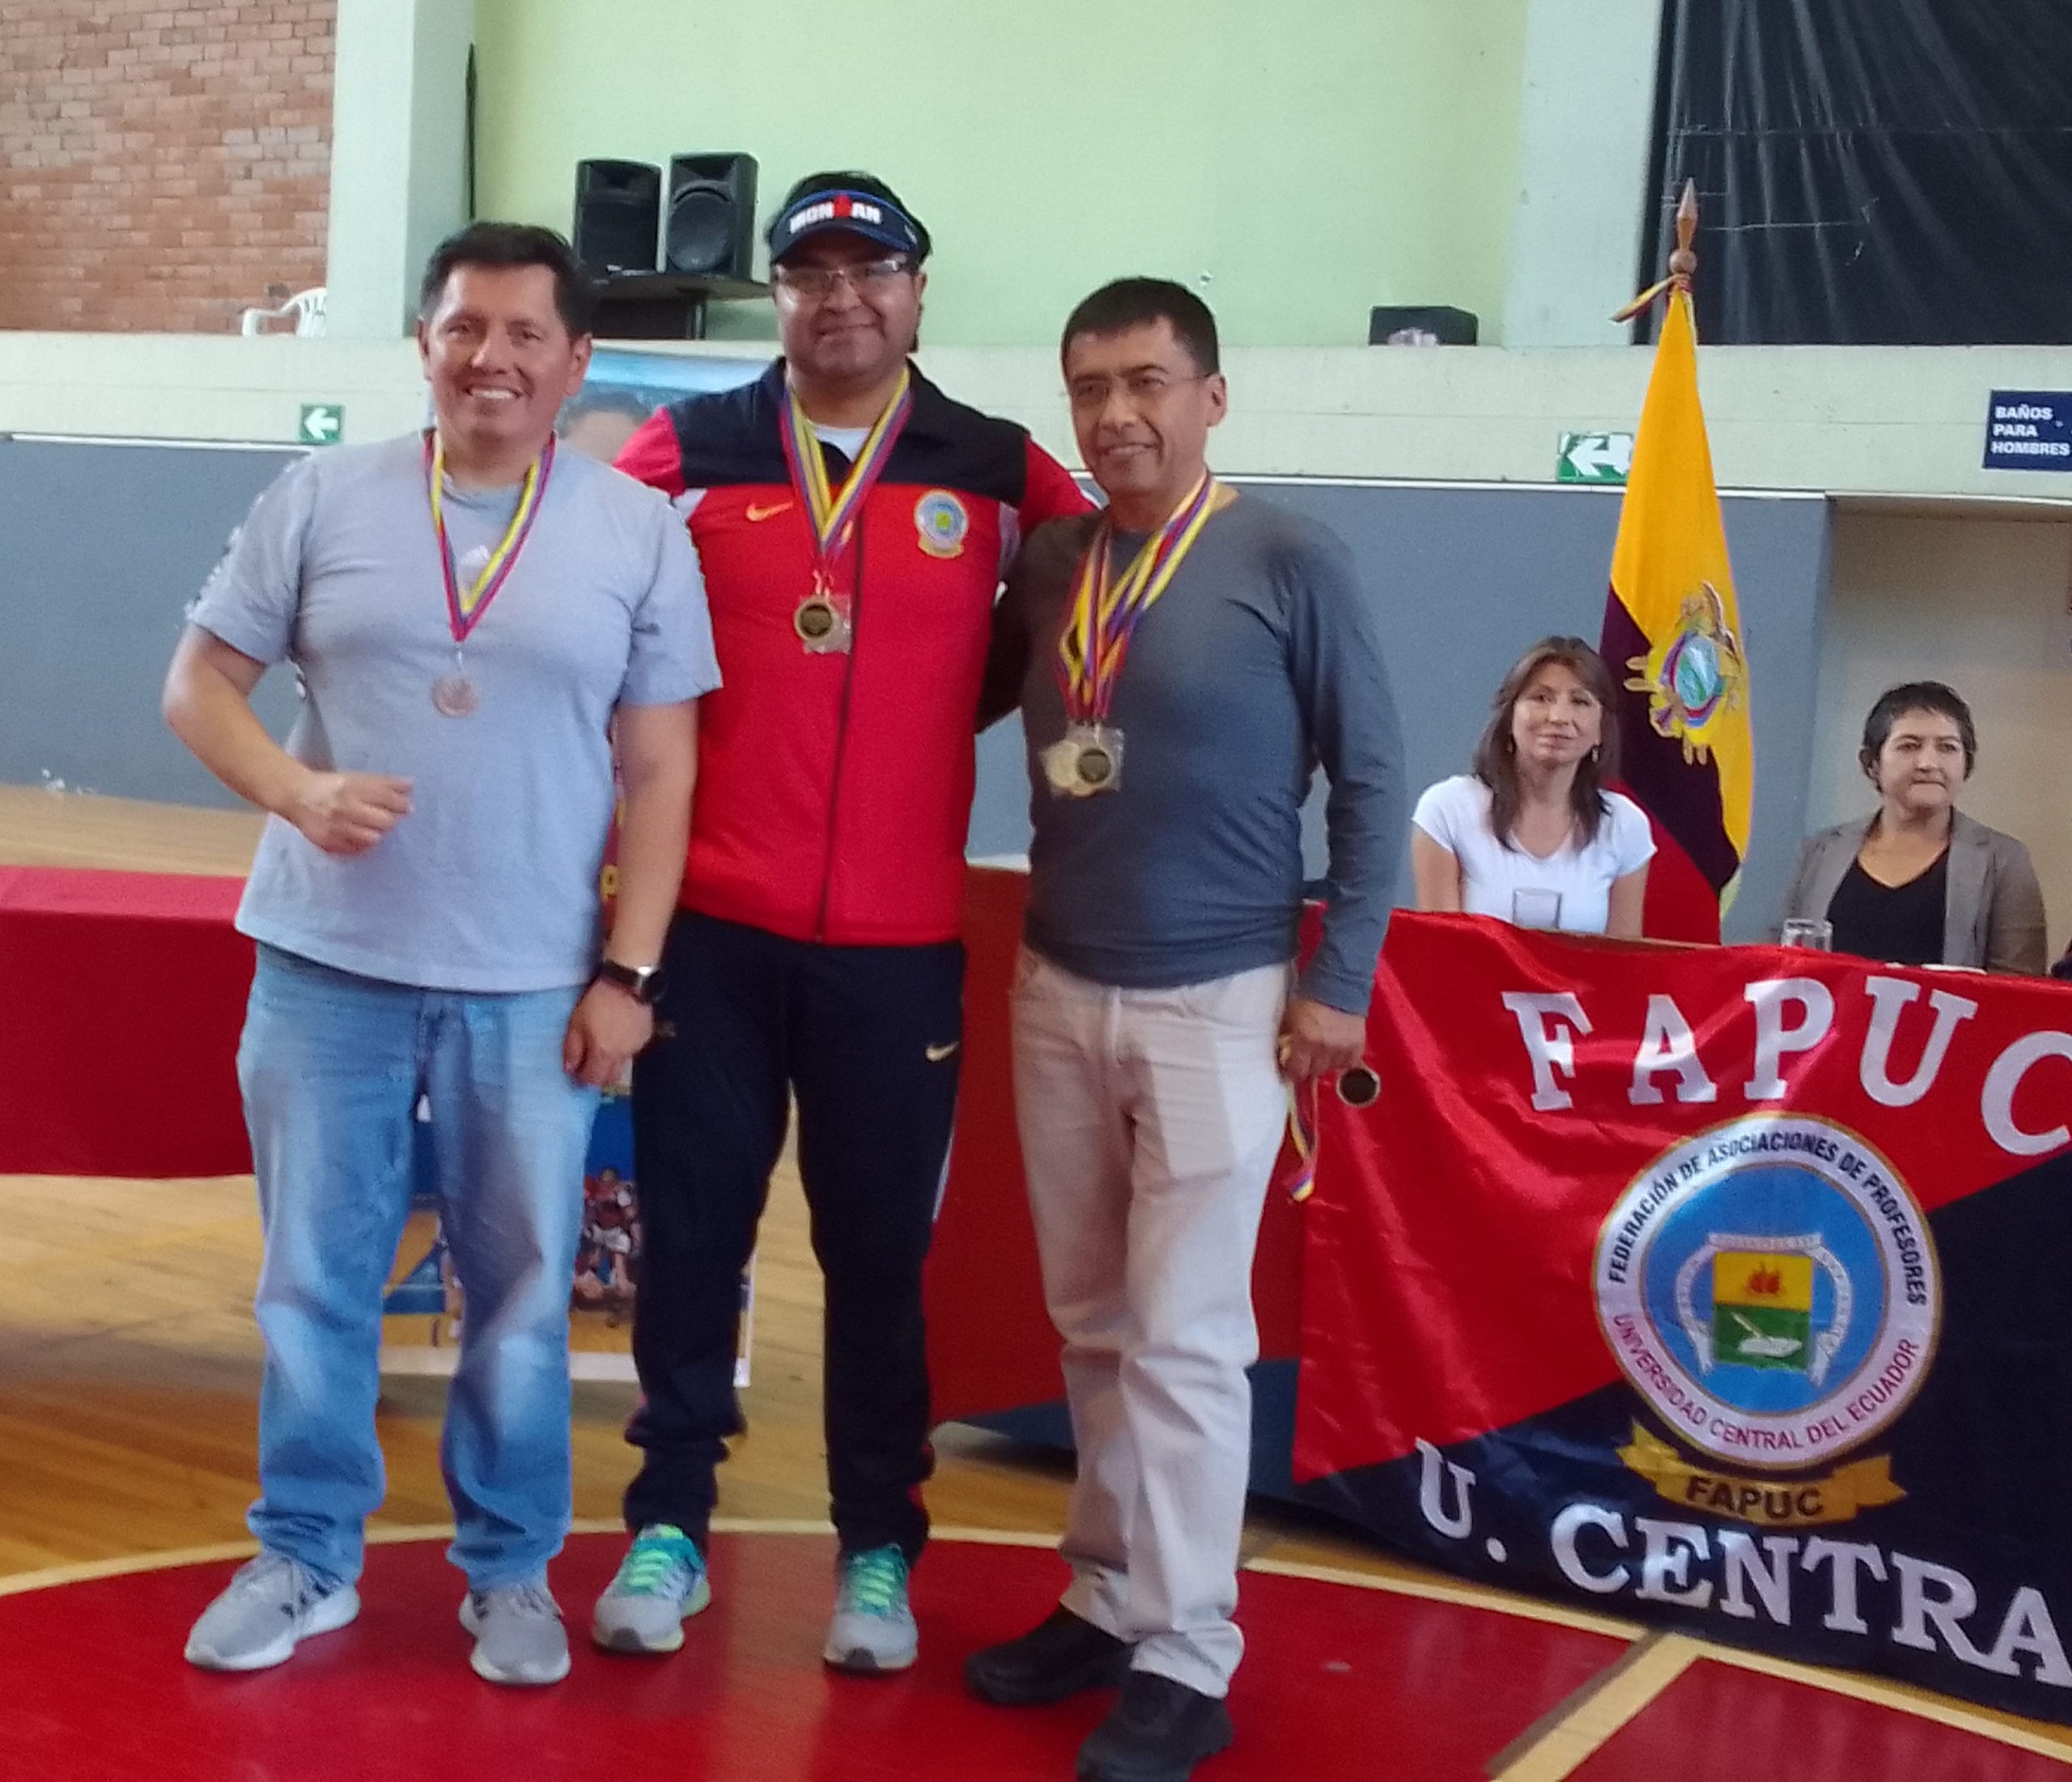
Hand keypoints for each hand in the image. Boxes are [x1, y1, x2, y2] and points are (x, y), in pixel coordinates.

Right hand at [284, 770, 412, 855]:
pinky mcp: (329, 843)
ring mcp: (336, 827)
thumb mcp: (357, 778)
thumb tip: (411, 785)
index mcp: (352, 788)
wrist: (298, 796)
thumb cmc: (333, 787)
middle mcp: (344, 808)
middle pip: (384, 821)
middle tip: (389, 819)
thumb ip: (384, 783)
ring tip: (374, 828)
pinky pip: (356, 850)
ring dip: (378, 834)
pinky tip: (360, 837)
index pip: (386, 797)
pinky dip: (362, 845)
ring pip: (372, 838)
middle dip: (391, 820)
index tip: (407, 807)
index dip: (401, 804)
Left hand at [563, 980, 654, 1087]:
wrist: (628, 983)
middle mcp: (622, 1056)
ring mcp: (636, 1047)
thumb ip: (572, 1048)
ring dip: (611, 1062)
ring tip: (604, 1046)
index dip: (582, 1079)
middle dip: (599, 1077)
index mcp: (603, 1054)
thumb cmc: (598, 1002)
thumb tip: (570, 1068)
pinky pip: (632, 1050)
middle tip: (589, 1065)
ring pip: (622, 1065)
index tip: (576, 1073)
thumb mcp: (576, 1022)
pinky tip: (619, 1034)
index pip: (592, 1080)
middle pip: (611, 1078)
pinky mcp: (646, 1036)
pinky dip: (623, 1049)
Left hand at [1277, 996, 1366, 1082]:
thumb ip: (1287, 1036)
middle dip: (1308, 1066)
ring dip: (1325, 1062)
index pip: (1297, 1071)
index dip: (1292, 1071)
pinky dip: (1341, 1060)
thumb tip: (1282, 1052)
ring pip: (1331, 1068)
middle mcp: (1324, 1047)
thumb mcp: (1290, 1016)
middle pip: (1315, 1071)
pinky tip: (1336, 1052)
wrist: (1338, 983)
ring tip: (1321, 1052)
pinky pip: (1348, 1063)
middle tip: (1306, 1059)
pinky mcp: (1357, 1045)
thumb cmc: (1309, 997)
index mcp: (1305, 1040)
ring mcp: (1342, 1048)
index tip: (1290, 1069)